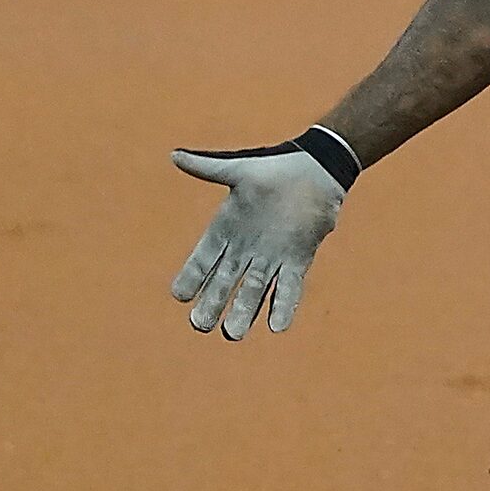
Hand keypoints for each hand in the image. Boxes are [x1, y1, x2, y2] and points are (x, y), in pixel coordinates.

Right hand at [169, 147, 345, 339]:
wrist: (314, 173)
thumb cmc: (274, 171)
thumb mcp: (237, 170)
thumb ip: (207, 168)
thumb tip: (175, 156)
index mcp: (227, 231)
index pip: (204, 260)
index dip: (192, 277)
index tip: (179, 295)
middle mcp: (246, 251)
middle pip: (225, 282)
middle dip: (213, 303)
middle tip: (200, 325)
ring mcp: (271, 258)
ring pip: (254, 290)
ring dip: (244, 311)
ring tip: (233, 334)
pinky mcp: (297, 260)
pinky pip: (289, 287)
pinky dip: (283, 306)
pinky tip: (277, 326)